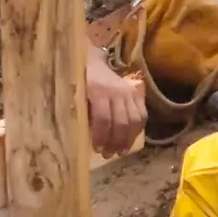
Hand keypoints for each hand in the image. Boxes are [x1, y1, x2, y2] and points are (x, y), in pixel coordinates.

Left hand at [82, 43, 147, 159]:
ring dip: (128, 139)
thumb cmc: (79, 81)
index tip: (98, 150)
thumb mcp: (75, 95)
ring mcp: (128, 91)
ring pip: (134, 120)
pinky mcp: (136, 93)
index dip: (102, 137)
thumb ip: (82, 113)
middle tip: (109, 155)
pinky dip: (138, 129)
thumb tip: (86, 138)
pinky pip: (142, 114)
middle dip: (115, 142)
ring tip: (120, 151)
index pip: (103, 119)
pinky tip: (130, 140)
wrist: (92, 61)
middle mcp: (116, 91)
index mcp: (98, 91)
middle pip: (121, 122)